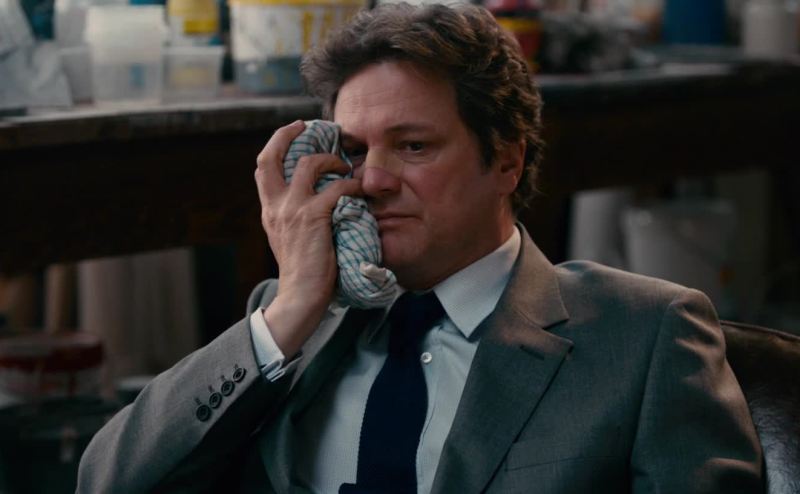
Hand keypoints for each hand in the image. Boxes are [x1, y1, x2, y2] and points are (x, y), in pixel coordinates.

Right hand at [254, 120, 361, 356]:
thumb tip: (316, 200)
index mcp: (269, 210)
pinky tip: (362, 190)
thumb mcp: (288, 239)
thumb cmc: (302, 272)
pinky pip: (337, 188)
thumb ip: (294, 217)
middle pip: (271, 156)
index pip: (262, 167)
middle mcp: (276, 206)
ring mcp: (292, 210)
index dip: (277, 144)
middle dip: (288, 134)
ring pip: (309, 163)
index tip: (293, 131)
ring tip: (344, 166)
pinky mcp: (313, 217)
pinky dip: (353, 184)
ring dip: (331, 159)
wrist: (300, 296)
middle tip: (308, 126)